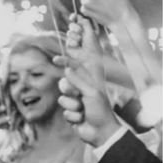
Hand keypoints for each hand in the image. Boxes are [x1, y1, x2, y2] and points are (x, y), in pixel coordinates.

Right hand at [55, 18, 117, 145]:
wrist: (100, 133)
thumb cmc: (100, 110)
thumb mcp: (90, 92)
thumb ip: (77, 79)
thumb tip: (65, 68)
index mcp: (91, 77)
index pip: (81, 58)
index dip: (79, 44)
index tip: (72, 29)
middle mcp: (83, 84)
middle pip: (66, 77)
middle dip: (70, 90)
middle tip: (79, 98)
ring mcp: (76, 96)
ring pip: (62, 94)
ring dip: (72, 105)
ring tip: (83, 110)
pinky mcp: (70, 108)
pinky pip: (63, 107)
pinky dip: (72, 114)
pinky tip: (81, 118)